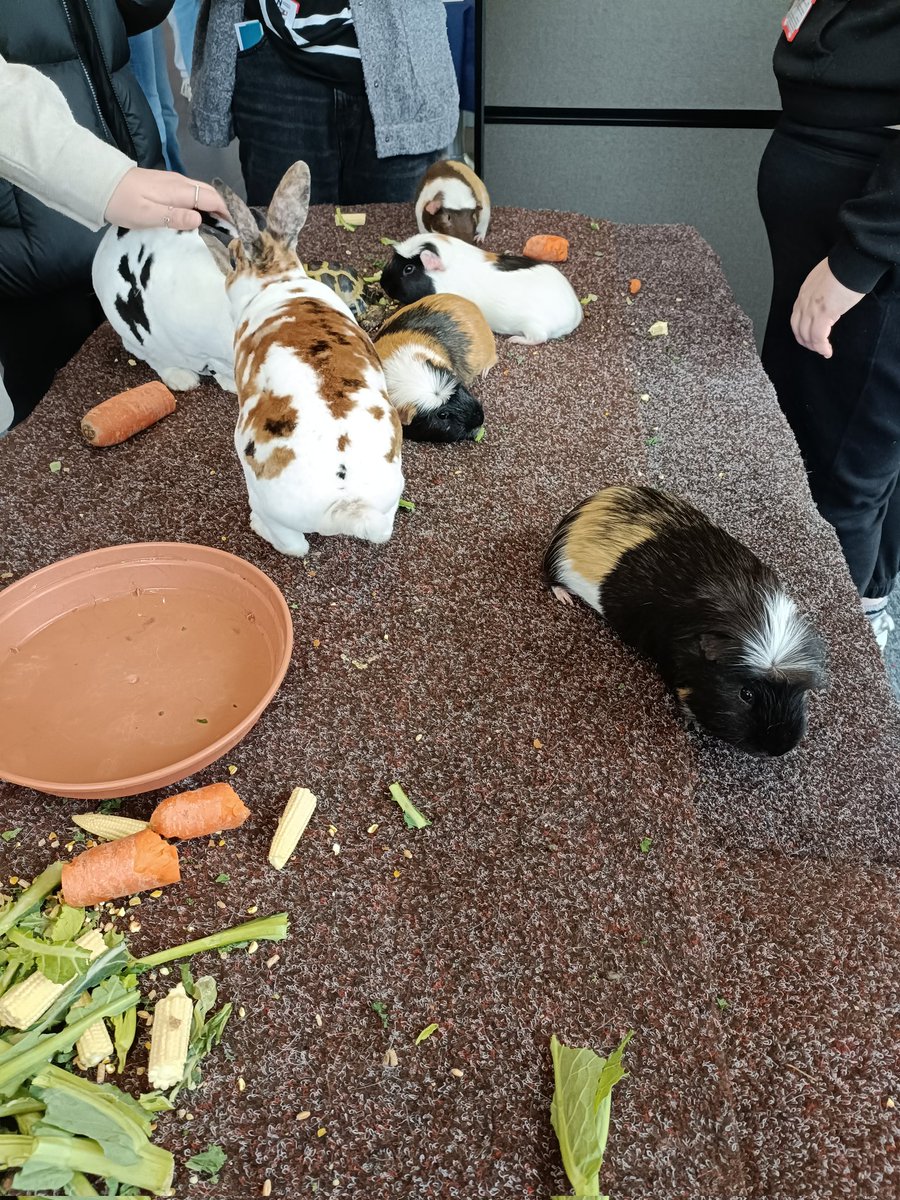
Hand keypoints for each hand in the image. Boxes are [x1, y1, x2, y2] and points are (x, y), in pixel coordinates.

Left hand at [104, 166, 229, 230]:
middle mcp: (180, 182)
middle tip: (232, 230)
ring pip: (202, 192)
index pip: (212, 199)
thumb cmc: (123, 203)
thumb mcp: (148, 215)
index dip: (227, 213)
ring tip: (220, 226)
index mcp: (179, 190)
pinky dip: (202, 204)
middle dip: (224, 209)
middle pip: (211, 193)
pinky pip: (192, 193)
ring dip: (214, 207)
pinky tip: (200, 217)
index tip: (237, 230)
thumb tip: (200, 220)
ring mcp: (172, 182)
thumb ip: (175, 217)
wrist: (99, 183)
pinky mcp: (165, 184)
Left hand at [790, 258, 864, 358]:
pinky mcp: (823, 314)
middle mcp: (804, 302)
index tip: (809, 337)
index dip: (802, 330)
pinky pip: (818, 337)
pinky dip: (821, 347)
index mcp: (804, 293)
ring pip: (807, 335)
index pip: (797, 317)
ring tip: (823, 351)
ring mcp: (812, 308)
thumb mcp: (826, 280)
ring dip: (814, 347)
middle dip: (806, 341)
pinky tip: (827, 351)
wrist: (851, 262)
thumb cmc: (845, 267)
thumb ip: (822, 291)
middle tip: (816, 348)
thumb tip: (829, 300)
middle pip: (798, 329)